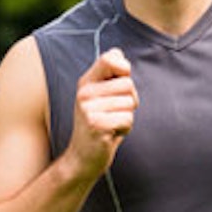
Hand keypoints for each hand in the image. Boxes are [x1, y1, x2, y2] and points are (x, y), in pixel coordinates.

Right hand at [68, 49, 136, 178]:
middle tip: (114, 114)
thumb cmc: (99, 125)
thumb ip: (110, 76)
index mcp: (86, 82)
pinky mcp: (96, 124)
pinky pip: (128, 119)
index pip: (111, 58)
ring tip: (111, 125)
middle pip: (128, 84)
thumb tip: (118, 52)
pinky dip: (125, 129)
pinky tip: (110, 134)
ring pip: (130, 103)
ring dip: (127, 117)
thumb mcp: (102, 97)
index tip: (119, 84)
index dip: (124, 69)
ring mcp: (88, 108)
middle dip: (130, 101)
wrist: (82, 158)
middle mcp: (84, 92)